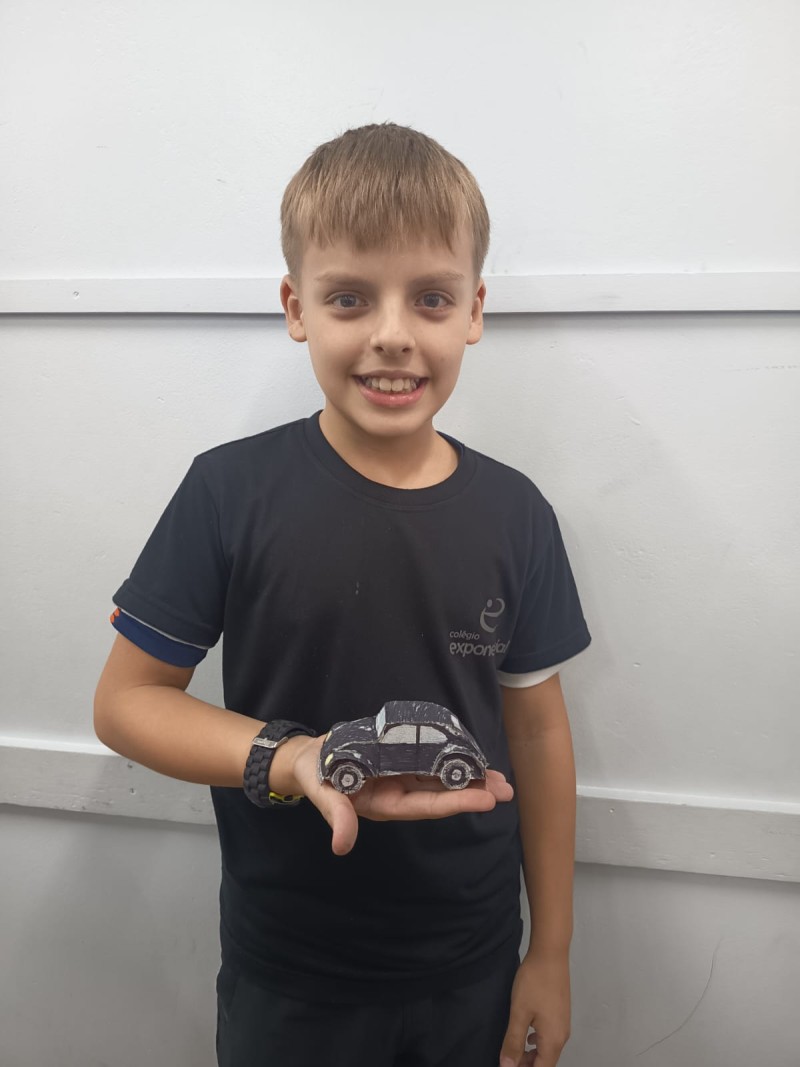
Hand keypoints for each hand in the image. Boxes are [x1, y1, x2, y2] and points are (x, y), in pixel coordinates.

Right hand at [276, 735, 513, 854]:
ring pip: (441, 777)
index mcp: (386, 804)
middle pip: (442, 794)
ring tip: (498, 776)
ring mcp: (402, 775)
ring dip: (469, 776)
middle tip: (506, 790)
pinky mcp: (400, 758)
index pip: (428, 805)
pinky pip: (429, 759)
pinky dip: (450, 757)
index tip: (486, 799)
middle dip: (473, 792)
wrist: (309, 758)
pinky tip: (469, 755)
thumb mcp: (323, 794)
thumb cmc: (316, 777)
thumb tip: (342, 846)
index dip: (457, 802)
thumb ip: (336, 816)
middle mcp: (400, 792)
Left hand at [499, 949, 570, 1066]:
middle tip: (508, 1060)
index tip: (508, 1066)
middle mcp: (562, 1036)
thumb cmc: (534, 983)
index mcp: (553, 1040)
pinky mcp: (560, 1013)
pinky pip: (550, 1036)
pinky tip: (526, 1035)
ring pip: (548, 1048)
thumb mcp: (519, 1013)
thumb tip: (507, 1066)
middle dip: (528, 1064)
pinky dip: (537, 1042)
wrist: (550, 954)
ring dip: (532, 1054)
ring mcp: (563, 1023)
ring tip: (514, 1051)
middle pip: (546, 1061)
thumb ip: (513, 1042)